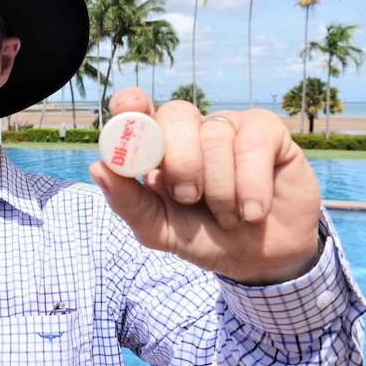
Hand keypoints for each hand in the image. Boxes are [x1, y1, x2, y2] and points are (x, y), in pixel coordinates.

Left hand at [89, 87, 320, 284]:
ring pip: (214, 135)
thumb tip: (97, 168)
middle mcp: (191, 131)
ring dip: (219, 189)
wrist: (259, 260)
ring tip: (227, 217)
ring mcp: (228, 128)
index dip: (130, 105)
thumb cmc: (202, 238)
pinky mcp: (267, 133)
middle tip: (188, 198)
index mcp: (157, 148)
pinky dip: (250, 185)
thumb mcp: (158, 230)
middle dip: (180, 163)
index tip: (127, 110)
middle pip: (175, 115)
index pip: (137, 109)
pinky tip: (253, 211)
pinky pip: (253, 143)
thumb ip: (127, 202)